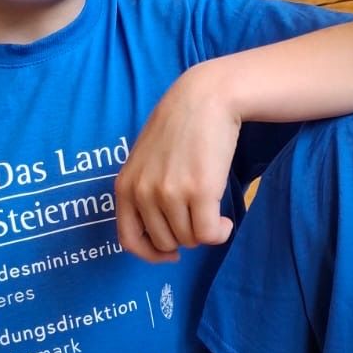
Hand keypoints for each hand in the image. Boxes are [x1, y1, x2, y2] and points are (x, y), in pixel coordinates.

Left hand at [116, 62, 239, 261]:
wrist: (206, 98)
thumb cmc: (180, 126)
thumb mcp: (146, 159)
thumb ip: (145, 191)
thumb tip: (161, 235)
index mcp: (125, 186)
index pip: (129, 240)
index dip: (151, 254)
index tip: (171, 253)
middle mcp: (143, 193)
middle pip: (166, 242)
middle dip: (185, 236)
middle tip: (199, 217)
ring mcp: (170, 194)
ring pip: (190, 239)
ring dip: (206, 232)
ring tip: (214, 212)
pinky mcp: (199, 191)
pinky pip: (209, 234)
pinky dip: (220, 232)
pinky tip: (227, 219)